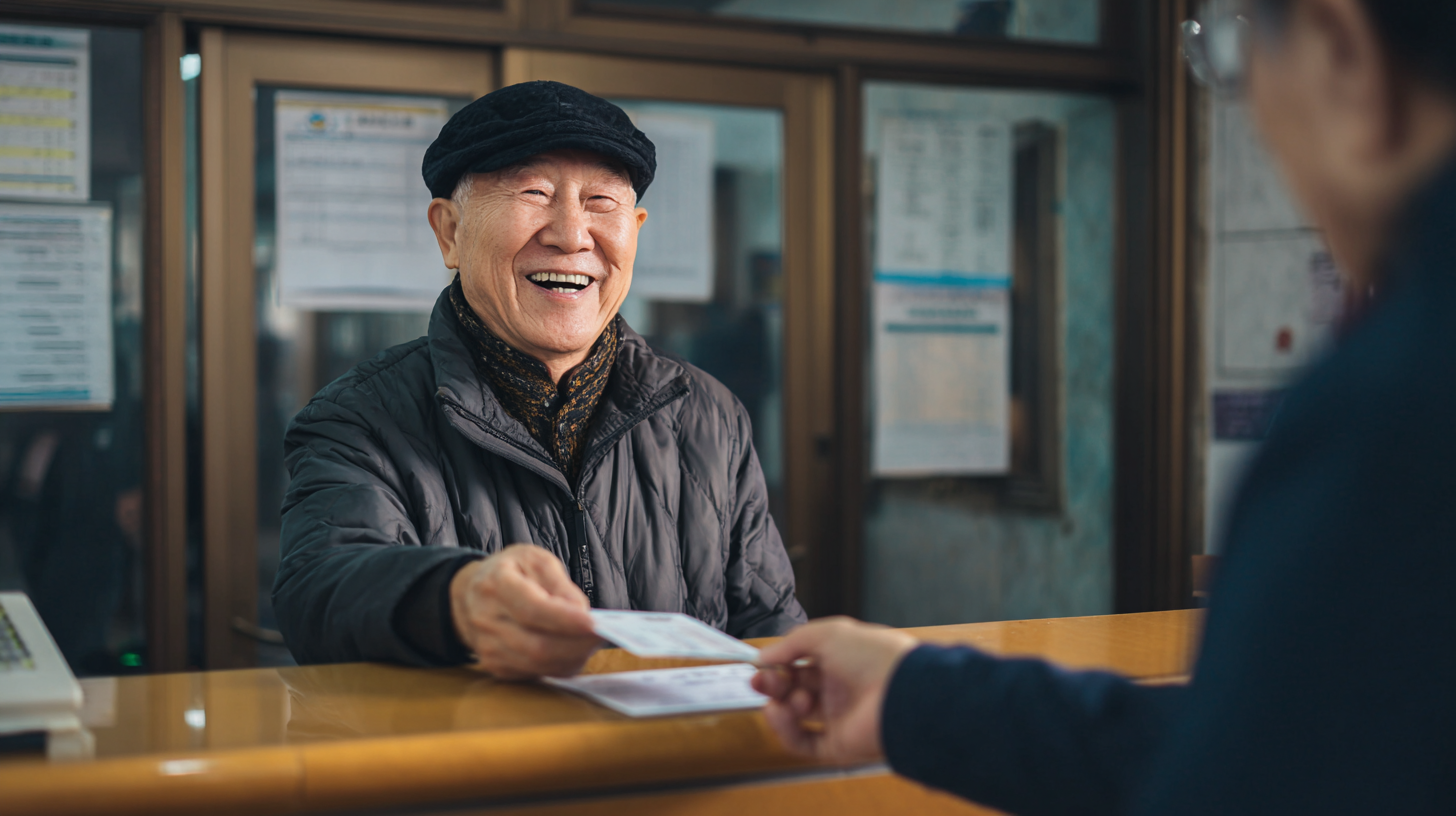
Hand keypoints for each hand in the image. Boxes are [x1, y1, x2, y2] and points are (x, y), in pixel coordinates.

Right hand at [449, 544, 599, 679]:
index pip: (532, 609)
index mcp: (497, 584)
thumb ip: (560, 585)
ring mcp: (489, 647)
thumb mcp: (535, 560)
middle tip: (605, 635)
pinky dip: (561, 665)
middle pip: (537, 645)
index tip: (594, 623)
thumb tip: (582, 614)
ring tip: (593, 642)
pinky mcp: (496, 667)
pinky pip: (537, 673)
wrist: (469, 594)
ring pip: (539, 664)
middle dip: (577, 644)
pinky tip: (574, 650)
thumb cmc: (510, 573)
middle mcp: (487, 619)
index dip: (565, 620)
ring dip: (573, 657)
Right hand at [750, 617, 917, 762]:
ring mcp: (839, 716)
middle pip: (795, 688)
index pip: (801, 661)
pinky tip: (779, 714)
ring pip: (796, 715)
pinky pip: (804, 741)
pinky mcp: (838, 744)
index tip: (760, 662)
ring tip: (777, 700)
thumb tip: (765, 655)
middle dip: (773, 683)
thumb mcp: (828, 633)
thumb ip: (792, 642)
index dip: (779, 662)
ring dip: (779, 706)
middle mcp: (841, 687)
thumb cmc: (875, 657)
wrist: (902, 694)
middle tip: (759, 680)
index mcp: (842, 658)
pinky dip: (786, 730)